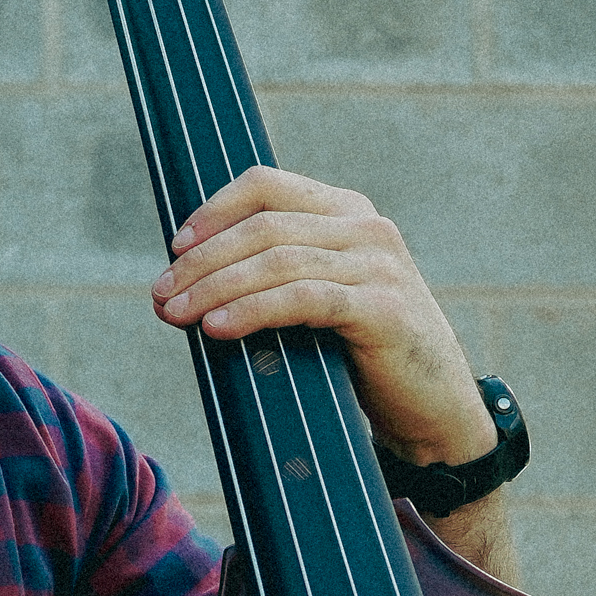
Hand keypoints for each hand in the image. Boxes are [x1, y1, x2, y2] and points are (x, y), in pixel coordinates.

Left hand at [151, 166, 494, 467]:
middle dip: (202, 261)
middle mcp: (366, 228)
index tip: (175, 249)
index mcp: (347, 212)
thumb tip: (186, 281)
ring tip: (174, 313)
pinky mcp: (383, 309)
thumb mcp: (321, 300)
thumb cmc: (364, 358)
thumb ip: (275, 276)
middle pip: (263, 226)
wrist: (435, 408)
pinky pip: (303, 299)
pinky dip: (252, 309)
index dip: (214, 211)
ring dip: (214, 286)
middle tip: (160, 294)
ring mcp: (380, 265)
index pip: (267, 186)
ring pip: (277, 260)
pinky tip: (217, 326)